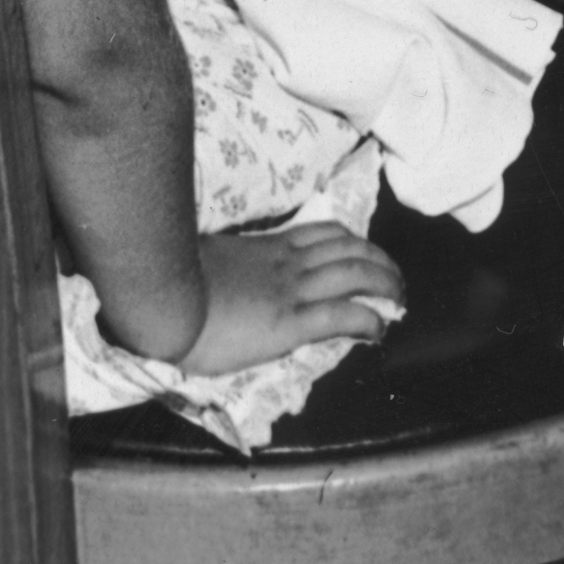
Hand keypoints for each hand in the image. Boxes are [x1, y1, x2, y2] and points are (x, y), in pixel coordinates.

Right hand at [178, 221, 404, 375]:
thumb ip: (228, 261)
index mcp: (267, 246)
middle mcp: (286, 262)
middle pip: (350, 248)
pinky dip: (368, 319)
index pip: (323, 234)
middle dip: (381, 261)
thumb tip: (224, 268)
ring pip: (354, 273)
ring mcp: (289, 289)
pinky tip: (379, 330)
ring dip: (386, 284)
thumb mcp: (208, 259)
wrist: (162, 299)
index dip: (353, 242)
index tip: (367, 254)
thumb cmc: (173, 282)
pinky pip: (340, 315)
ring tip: (401, 299)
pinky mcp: (287, 322)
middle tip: (397, 279)